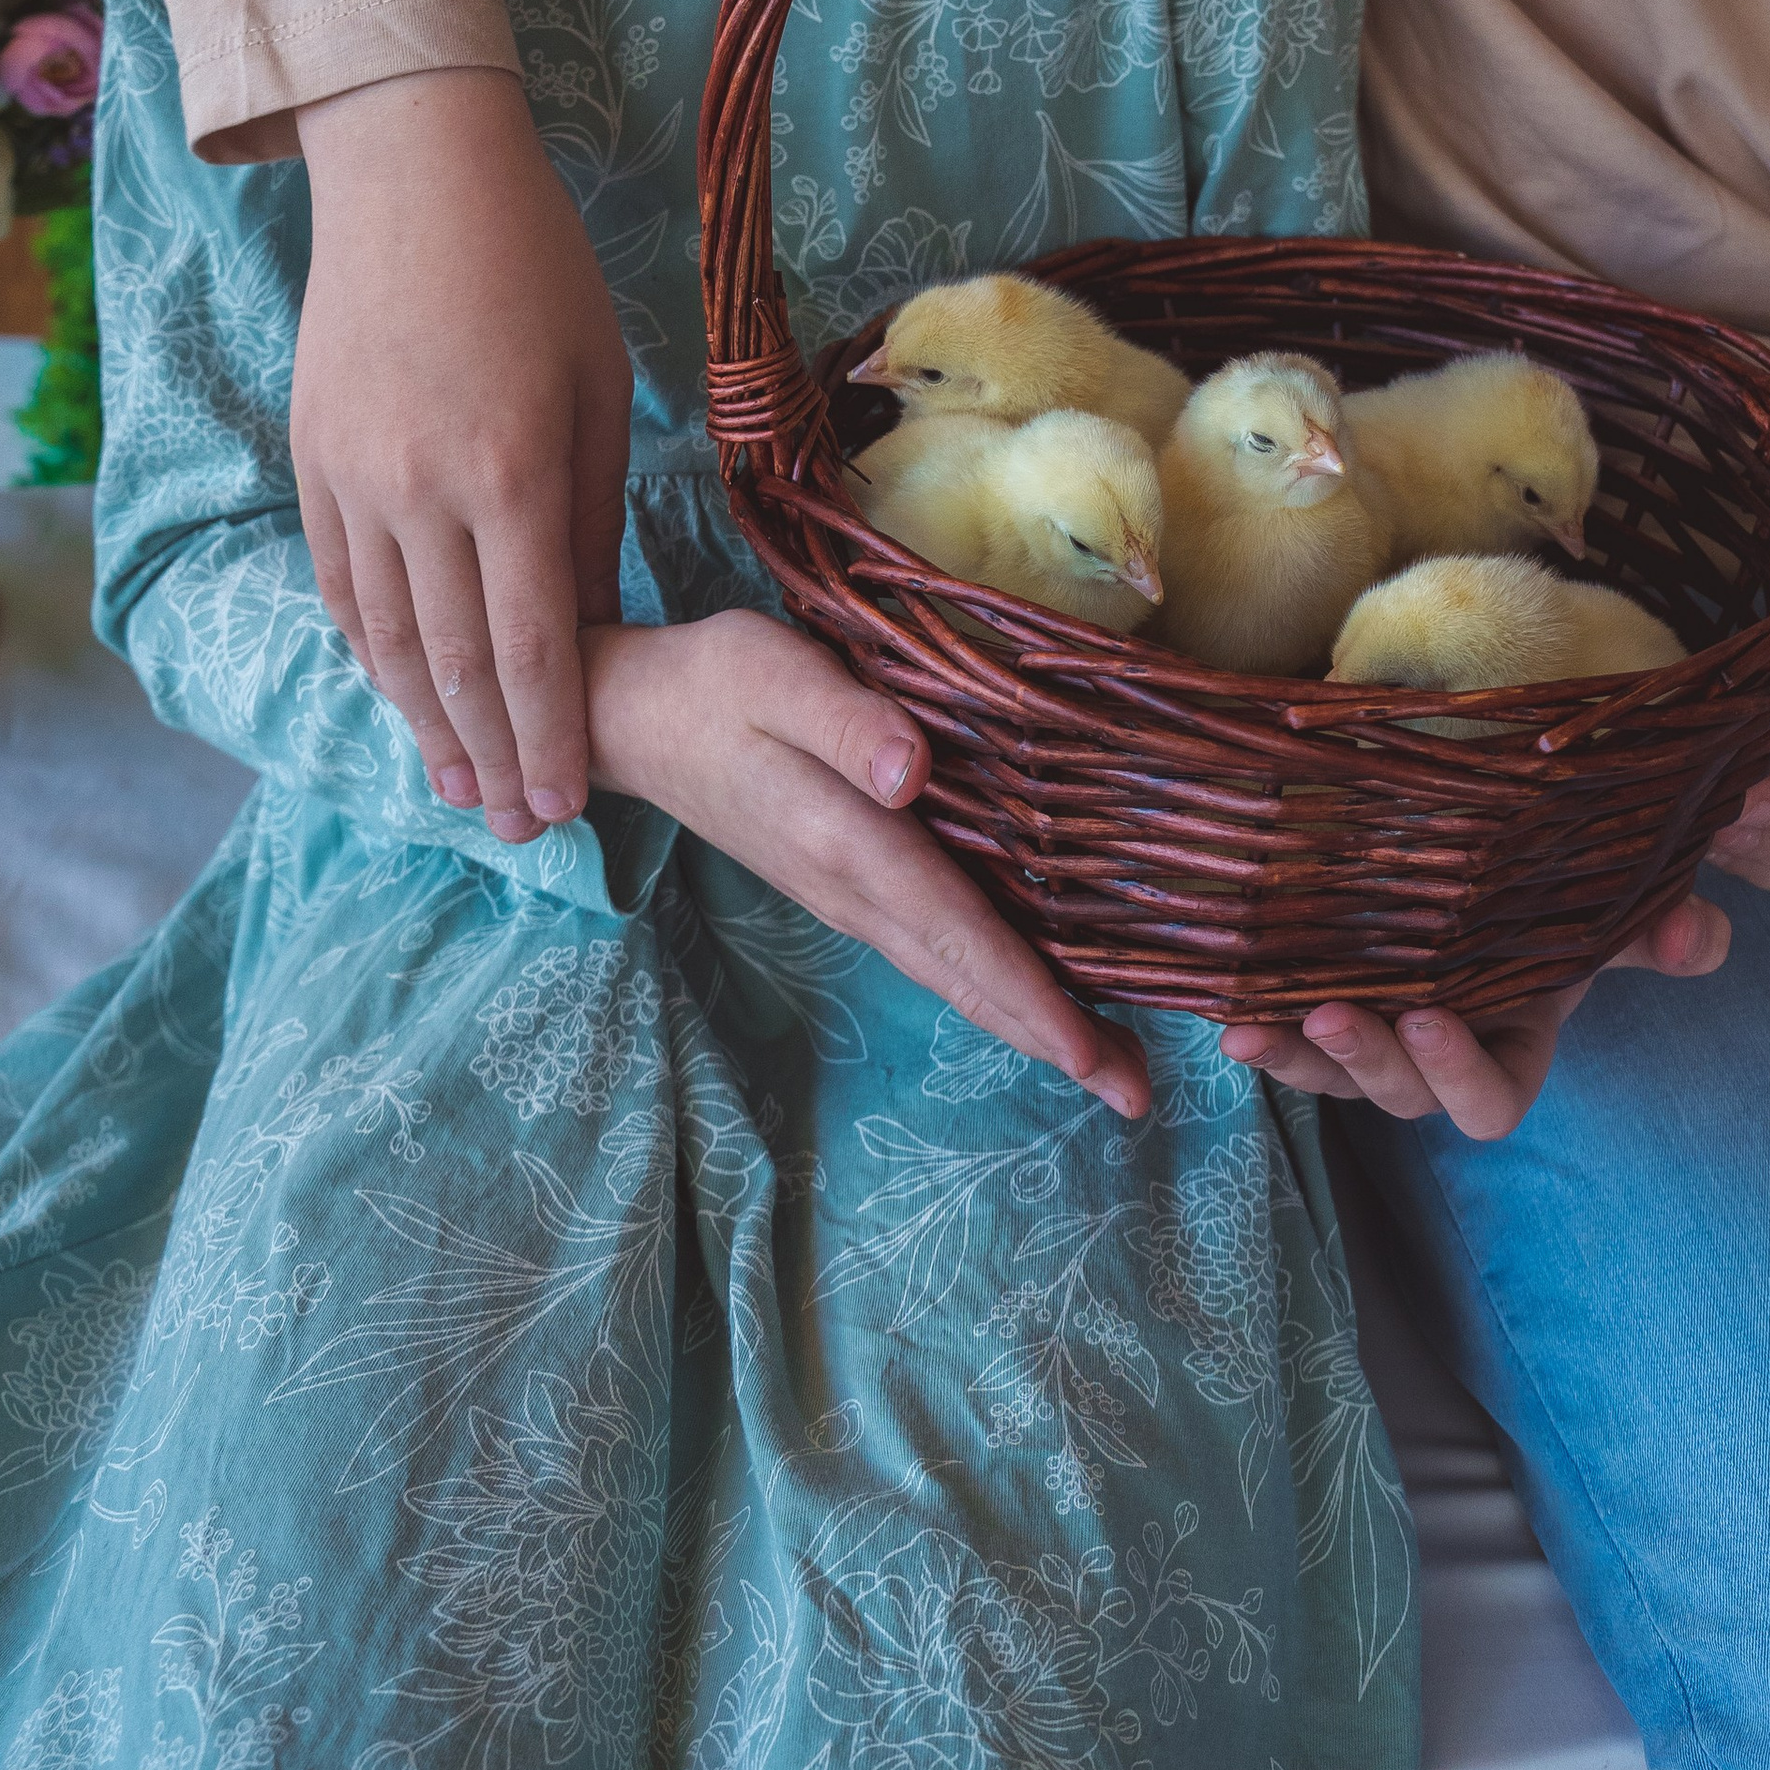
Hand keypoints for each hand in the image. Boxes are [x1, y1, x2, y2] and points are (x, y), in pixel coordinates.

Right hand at [293, 68, 633, 843]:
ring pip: (385, 639)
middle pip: (455, 663)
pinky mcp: (311, 463)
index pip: (535, 644)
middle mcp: (421, 491)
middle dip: (495, 755)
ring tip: (462, 786)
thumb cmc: (538, 272)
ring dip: (425, 724)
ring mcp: (353, 480)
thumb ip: (593, 517)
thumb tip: (595, 630)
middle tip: (521, 825)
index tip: (571, 803)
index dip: (552, 734)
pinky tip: (402, 696)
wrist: (415, 179)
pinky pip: (338, 586)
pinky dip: (371, 654)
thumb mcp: (601, 388)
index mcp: (512, 471)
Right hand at [585, 608, 1150, 1117]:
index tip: (1090, 1053)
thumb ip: (847, 721)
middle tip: (1136, 1096)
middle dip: (1050, 1037)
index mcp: (847, 841)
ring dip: (1026, 1021)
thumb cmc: (714, 681)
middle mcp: (851, 890)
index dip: (1026, 992)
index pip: (955, 930)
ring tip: (1107, 1064)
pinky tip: (1031, 991)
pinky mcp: (843, 885)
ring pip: (950, 973)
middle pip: (964, 978)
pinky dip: (990, 983)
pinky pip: (932, 949)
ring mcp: (845, 898)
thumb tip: (911, 776)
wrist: (632, 719)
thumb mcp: (776, 674)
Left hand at [1216, 890, 1729, 1135]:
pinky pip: (1288, 1035)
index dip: (1461, 1074)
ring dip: (1295, 1060)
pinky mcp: (1324, 1001)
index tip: (1432, 1017)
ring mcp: (1380, 1033)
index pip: (1492, 1099)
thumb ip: (1660, 927)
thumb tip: (1697, 937)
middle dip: (1366, 1062)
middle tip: (1327, 1014)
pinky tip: (1221, 1006)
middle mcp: (1441, 1054)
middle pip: (1402, 1096)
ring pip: (1335, 1075)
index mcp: (1513, 1044)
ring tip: (1248, 1032)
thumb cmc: (1560, 892)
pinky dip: (1256, 1026)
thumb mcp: (1612, 904)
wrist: (1495, 854)